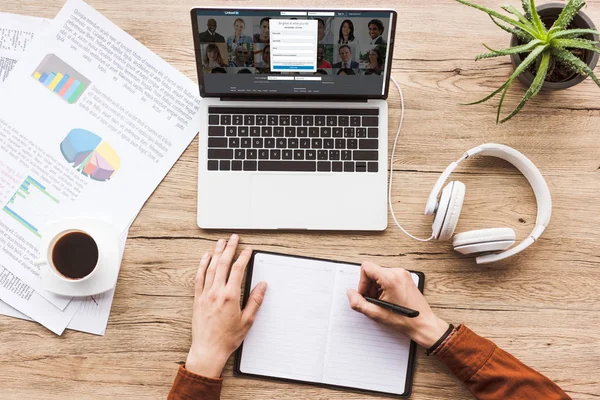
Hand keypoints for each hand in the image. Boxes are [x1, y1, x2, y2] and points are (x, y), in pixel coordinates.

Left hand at [185, 234, 266, 377]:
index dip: (243, 257)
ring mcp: (205, 294)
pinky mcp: (197, 299)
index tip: (247, 250)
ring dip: (216, 253)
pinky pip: (199, 277)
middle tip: (234, 238)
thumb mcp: (247, 321)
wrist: (208, 350)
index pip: (238, 270)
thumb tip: (262, 286)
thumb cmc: (227, 338)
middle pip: (223, 264)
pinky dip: (202, 265)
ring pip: (211, 267)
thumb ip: (255, 301)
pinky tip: (205, 258)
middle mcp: (216, 292)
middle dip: (230, 248)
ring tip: (221, 242)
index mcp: (230, 296)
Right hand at [346, 262, 448, 348]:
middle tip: (373, 301)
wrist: (423, 324)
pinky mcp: (406, 278)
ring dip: (376, 288)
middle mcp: (397, 272)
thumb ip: (358, 303)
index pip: (366, 267)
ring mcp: (403, 274)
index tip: (365, 294)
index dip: (362, 282)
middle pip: (373, 272)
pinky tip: (388, 300)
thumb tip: (350, 293)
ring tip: (381, 302)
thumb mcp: (376, 314)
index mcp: (390, 278)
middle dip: (369, 287)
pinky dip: (384, 287)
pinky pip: (388, 277)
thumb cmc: (405, 320)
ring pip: (379, 274)